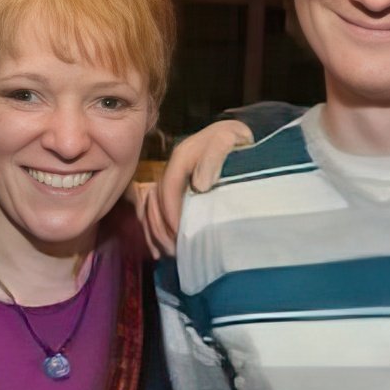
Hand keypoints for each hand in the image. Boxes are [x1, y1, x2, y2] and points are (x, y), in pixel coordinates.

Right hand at [140, 120, 254, 257]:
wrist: (239, 137)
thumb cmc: (237, 141)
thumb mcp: (228, 141)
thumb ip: (213, 158)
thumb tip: (199, 185)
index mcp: (182, 156)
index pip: (168, 187)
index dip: (170, 212)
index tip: (179, 235)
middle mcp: (172, 168)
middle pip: (155, 200)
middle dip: (162, 227)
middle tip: (175, 250)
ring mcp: (171, 179)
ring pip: (151, 208)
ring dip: (156, 232)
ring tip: (169, 252)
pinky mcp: (175, 189)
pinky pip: (155, 211)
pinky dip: (155, 230)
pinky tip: (160, 249)